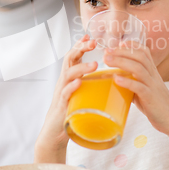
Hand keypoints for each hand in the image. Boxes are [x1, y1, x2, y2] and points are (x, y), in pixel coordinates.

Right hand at [34, 35, 96, 162]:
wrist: (55, 133)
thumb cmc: (71, 112)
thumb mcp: (82, 94)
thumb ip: (91, 85)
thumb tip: (113, 78)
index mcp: (70, 78)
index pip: (73, 56)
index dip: (80, 45)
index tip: (90, 35)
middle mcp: (64, 82)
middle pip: (69, 59)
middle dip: (80, 48)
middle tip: (92, 42)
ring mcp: (61, 93)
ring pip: (68, 74)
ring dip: (81, 67)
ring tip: (95, 64)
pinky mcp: (61, 106)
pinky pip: (64, 94)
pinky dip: (71, 87)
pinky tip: (79, 83)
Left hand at [105, 43, 168, 135]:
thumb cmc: (157, 106)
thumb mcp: (145, 90)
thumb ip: (133, 84)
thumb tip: (116, 82)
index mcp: (152, 73)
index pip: (144, 52)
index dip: (132, 45)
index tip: (118, 43)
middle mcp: (154, 76)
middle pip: (139, 56)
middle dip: (122, 51)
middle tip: (106, 52)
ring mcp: (153, 86)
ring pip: (139, 68)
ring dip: (121, 62)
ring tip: (107, 60)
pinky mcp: (151, 98)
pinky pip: (139, 87)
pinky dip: (127, 82)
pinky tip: (116, 79)